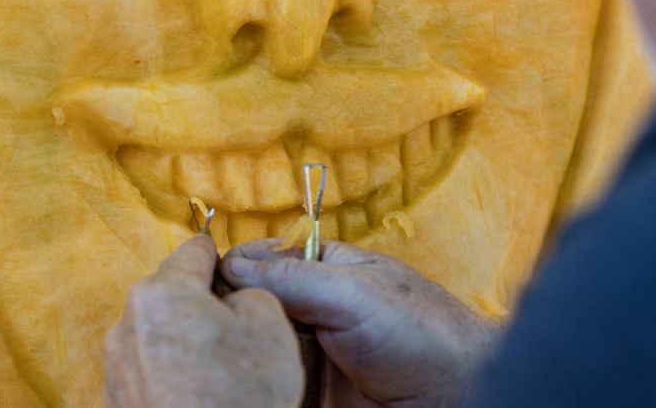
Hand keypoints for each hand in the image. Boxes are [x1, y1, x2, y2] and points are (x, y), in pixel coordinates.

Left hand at [104, 235, 302, 407]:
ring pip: (158, 333)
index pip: (193, 252)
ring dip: (184, 341)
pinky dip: (171, 375)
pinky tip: (198, 394)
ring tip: (218, 372)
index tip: (228, 263)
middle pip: (171, 294)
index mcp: (163, 292)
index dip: (218, 256)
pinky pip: (148, 370)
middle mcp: (128, 322)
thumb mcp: (270, 323)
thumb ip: (250, 292)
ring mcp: (117, 364)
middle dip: (200, 305)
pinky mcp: (116, 400)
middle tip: (235, 330)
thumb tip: (232, 300)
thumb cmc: (239, 396)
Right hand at [222, 240, 500, 407]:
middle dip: (229, 316)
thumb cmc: (422, 333)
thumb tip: (229, 263)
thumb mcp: (353, 292)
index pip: (260, 261)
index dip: (230, 271)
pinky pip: (269, 382)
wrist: (455, 400)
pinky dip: (254, 383)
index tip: (201, 284)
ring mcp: (308, 353)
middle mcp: (311, 308)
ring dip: (237, 354)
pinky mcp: (307, 392)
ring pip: (253, 348)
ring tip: (215, 359)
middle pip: (249, 307)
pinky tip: (239, 384)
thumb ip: (292, 276)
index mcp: (322, 268)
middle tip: (204, 327)